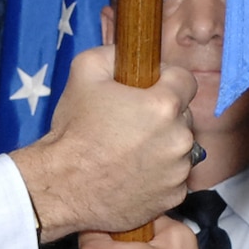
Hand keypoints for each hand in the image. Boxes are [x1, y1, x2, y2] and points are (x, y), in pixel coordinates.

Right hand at [11, 46, 197, 240]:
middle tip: (130, 124)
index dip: (166, 80)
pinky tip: (132, 173)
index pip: (186, 80)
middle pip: (183, 116)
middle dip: (162, 116)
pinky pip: (174, 178)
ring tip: (129, 152)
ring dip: (162, 146)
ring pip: (180, 148)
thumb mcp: (84, 71)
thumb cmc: (73, 131)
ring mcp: (178, 171)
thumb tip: (128, 52)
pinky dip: (159, 175)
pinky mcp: (173, 197)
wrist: (62, 186)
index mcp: (164, 105)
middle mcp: (180, 138)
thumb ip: (114, 52)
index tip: (150, 88)